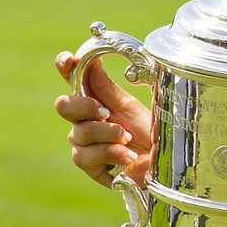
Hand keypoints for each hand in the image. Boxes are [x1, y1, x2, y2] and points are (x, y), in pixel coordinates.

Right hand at [53, 51, 151, 187]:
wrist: (163, 164)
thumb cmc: (147, 134)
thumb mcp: (130, 107)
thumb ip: (107, 88)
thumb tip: (91, 59)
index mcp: (94, 101)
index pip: (72, 80)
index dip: (65, 68)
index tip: (69, 59)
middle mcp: (83, 121)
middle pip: (64, 106)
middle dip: (85, 107)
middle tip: (106, 113)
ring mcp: (83, 144)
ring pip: (78, 133)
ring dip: (107, 134)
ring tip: (128, 139)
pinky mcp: (90, 167)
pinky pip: (86, 157)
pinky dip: (111, 153)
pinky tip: (128, 156)